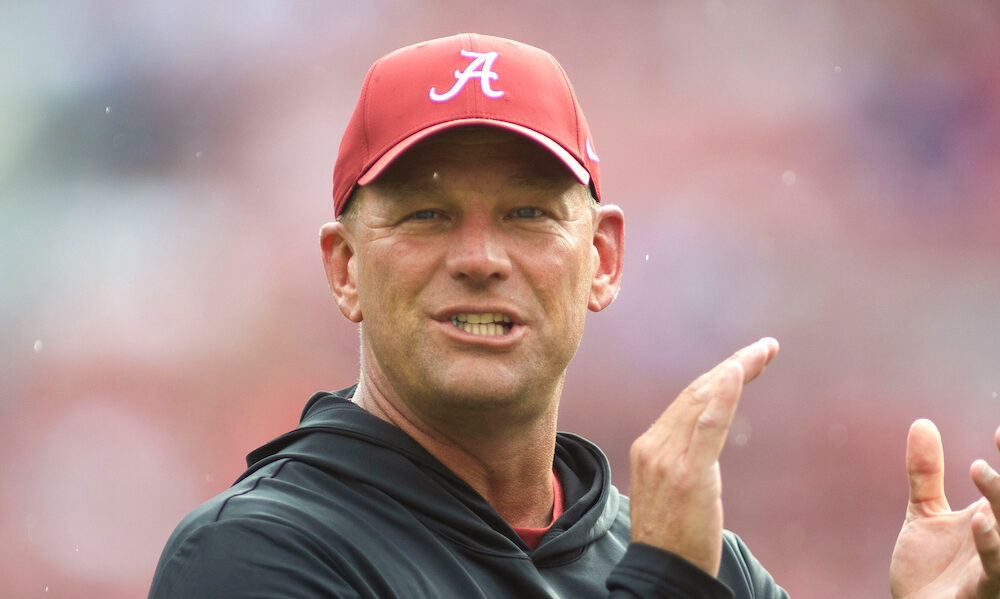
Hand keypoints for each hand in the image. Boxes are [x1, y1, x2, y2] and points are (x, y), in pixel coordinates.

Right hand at [628, 337, 778, 575]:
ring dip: (736, 369)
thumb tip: (702, 449)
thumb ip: (680, 462)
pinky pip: (706, 423)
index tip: (744, 363)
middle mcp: (653, 445)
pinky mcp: (686, 473)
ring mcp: (666, 458)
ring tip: (764, 351)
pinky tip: (738, 370)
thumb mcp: (670, 492)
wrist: (662, 574)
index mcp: (649, 448)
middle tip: (765, 347)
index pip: (686, 401)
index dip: (718, 378)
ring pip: (703, 399)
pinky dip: (723, 393)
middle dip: (732, 365)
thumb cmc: (672, 540)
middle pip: (696, 393)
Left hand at [890, 419, 999, 597]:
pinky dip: (992, 546)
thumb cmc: (932, 568)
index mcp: (995, 517)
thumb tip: (923, 423)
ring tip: (981, 470)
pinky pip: (995, 570)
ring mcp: (996, 566)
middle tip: (994, 439)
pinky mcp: (983, 591)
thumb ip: (925, 472)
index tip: (997, 429)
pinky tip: (980, 521)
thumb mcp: (925, 512)